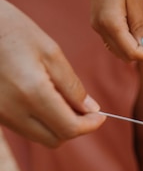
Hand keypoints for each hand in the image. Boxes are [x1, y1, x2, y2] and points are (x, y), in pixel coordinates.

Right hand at [0, 0, 105, 147]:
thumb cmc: (14, 31)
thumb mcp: (51, 52)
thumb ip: (72, 85)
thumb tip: (91, 109)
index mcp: (32, 93)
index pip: (69, 128)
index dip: (90, 125)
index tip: (101, 115)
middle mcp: (12, 111)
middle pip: (55, 139)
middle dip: (75, 127)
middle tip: (86, 107)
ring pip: (38, 136)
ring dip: (57, 125)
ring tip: (65, 100)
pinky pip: (23, 128)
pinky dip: (40, 121)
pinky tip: (45, 99)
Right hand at [84, 0, 142, 60]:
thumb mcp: (136, 0)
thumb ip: (141, 27)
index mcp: (110, 23)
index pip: (132, 53)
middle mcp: (101, 29)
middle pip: (125, 55)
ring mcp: (98, 27)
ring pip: (120, 50)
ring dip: (137, 47)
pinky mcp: (99, 24)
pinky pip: (115, 41)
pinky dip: (129, 40)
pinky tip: (138, 28)